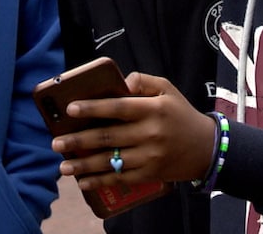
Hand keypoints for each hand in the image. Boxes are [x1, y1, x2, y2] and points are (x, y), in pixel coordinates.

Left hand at [51, 72, 215, 189]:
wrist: (206, 148)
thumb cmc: (181, 114)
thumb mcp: (168, 89)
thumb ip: (143, 81)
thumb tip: (120, 82)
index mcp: (153, 109)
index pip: (118, 108)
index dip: (93, 108)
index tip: (70, 109)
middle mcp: (150, 133)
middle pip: (108, 137)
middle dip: (79, 141)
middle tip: (56, 143)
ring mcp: (150, 156)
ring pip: (111, 161)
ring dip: (84, 165)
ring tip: (62, 166)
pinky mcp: (150, 174)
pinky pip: (120, 178)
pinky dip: (100, 181)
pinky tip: (83, 181)